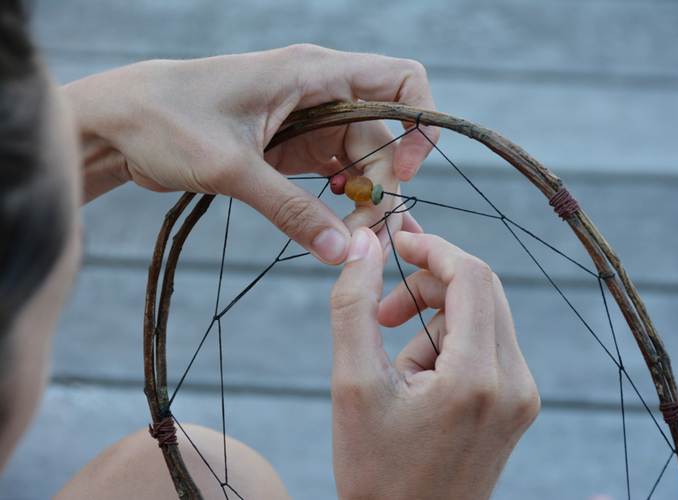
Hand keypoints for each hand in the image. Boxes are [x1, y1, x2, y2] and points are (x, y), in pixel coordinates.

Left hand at [63, 44, 437, 263]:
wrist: (117, 123)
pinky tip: (333, 228)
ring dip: (363, 201)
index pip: (401, 81)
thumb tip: (342, 251)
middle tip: (368, 238)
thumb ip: (291, 210)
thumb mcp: (232, 167)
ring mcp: (305, 122)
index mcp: (313, 73)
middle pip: (382, 138)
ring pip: (360, 161)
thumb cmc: (166, 121)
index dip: (419, 124)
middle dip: (383, 186)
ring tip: (352, 241)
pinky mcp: (289, 148)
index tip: (403, 171)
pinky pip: (332, 175)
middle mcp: (318, 93)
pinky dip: (340, 203)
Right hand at [330, 228, 539, 499]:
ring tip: (400, 371)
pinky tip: (421, 383)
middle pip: (481, 291)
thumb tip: (364, 243)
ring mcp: (522, 397)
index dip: (432, 249)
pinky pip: (488, 346)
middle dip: (429, 286)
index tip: (396, 244)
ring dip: (436, 322)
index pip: (471, 276)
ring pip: (483, 317)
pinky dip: (452, 346)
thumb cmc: (376, 471)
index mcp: (477, 377)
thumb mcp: (352, 384)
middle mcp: (515, 384)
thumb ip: (355, 305)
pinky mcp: (518, 406)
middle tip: (385, 312)